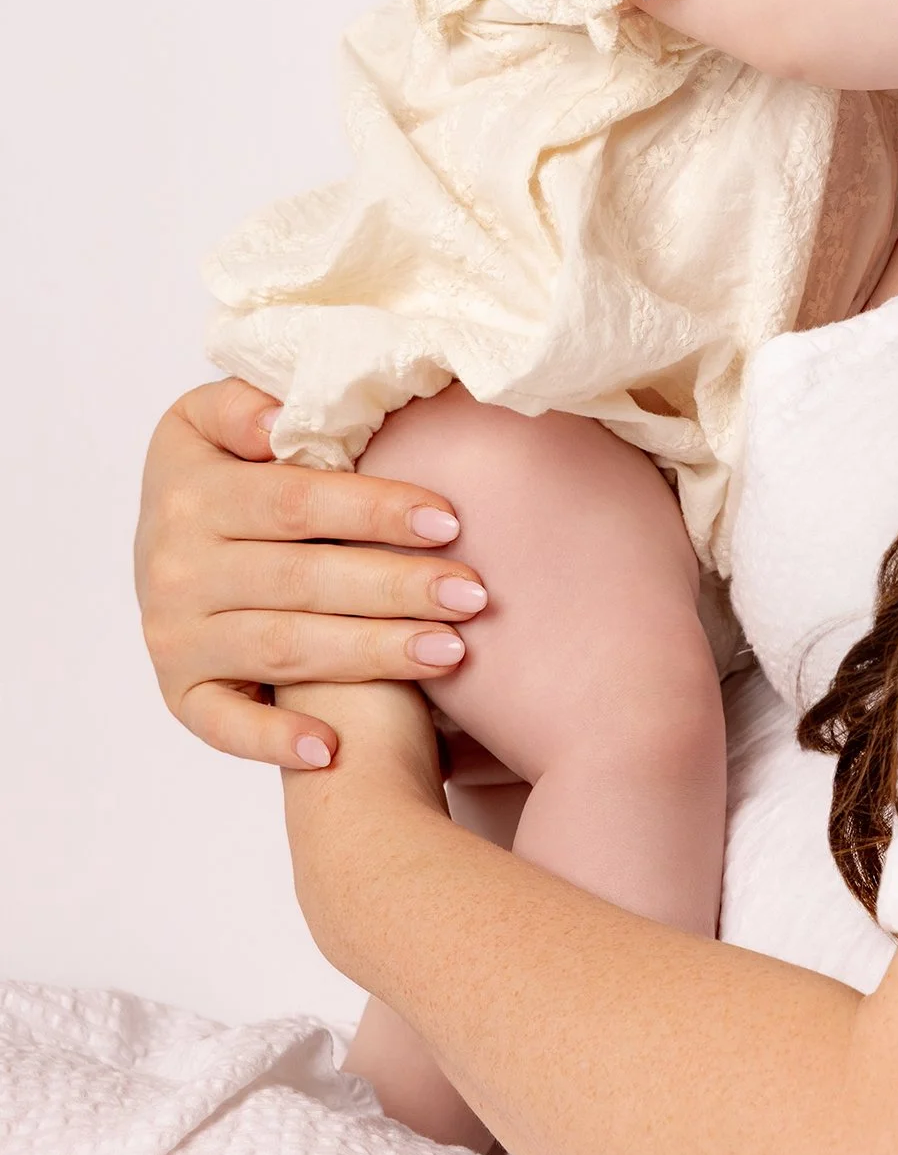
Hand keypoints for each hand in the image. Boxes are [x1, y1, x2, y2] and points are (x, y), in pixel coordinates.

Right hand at [136, 378, 491, 770]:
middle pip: (304, 580)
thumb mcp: (211, 417)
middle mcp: (175, 569)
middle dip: (396, 587)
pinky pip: (224, 725)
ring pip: (286, 649)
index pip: (296, 502)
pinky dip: (273, 740)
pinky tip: (331, 749)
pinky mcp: (181, 692)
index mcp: (191, 492)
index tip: (449, 519)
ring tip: (452, 651)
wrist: (165, 545)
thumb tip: (280, 418)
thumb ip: (245, 405)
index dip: (375, 510)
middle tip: (474, 594)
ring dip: (373, 653)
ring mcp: (176, 637)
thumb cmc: (221, 472)